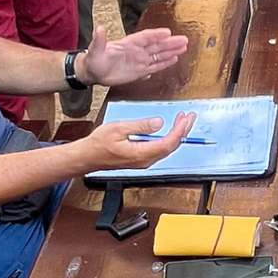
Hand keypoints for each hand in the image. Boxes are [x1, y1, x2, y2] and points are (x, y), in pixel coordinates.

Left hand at [79, 23, 188, 88]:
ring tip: (183, 47)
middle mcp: (136, 51)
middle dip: (170, 43)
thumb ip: (99, 40)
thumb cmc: (94, 59)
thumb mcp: (95, 49)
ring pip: (158, 55)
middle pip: (156, 45)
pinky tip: (174, 60)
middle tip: (183, 39)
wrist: (93, 72)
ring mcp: (139, 60)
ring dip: (171, 52)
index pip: (145, 37)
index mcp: (128, 43)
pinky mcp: (139, 71)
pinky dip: (164, 63)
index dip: (156, 35)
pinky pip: (154, 66)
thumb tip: (99, 28)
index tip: (167, 32)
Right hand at [79, 112, 195, 172]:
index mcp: (141, 153)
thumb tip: (159, 123)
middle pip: (171, 146)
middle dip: (183, 131)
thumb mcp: (118, 129)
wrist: (87, 157)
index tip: (185, 118)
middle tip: (189, 117)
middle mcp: (145, 160)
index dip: (179, 130)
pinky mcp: (141, 159)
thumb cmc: (98, 144)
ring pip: (167, 149)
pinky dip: (168, 138)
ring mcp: (144, 161)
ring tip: (182, 120)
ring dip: (176, 134)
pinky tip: (168, 130)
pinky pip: (160, 150)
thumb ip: (140, 126)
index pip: (168, 143)